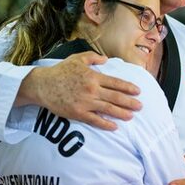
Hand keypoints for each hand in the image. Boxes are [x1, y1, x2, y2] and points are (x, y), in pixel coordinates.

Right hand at [16, 51, 141, 129]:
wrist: (43, 85)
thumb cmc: (60, 71)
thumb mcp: (77, 58)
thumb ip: (93, 57)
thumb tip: (106, 60)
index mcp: (93, 77)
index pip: (116, 83)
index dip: (128, 87)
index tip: (138, 91)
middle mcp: (92, 90)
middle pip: (116, 97)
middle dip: (130, 102)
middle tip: (141, 106)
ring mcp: (85, 103)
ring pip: (108, 109)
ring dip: (122, 113)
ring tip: (132, 116)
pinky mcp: (78, 113)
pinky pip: (95, 120)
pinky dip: (106, 124)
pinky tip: (114, 126)